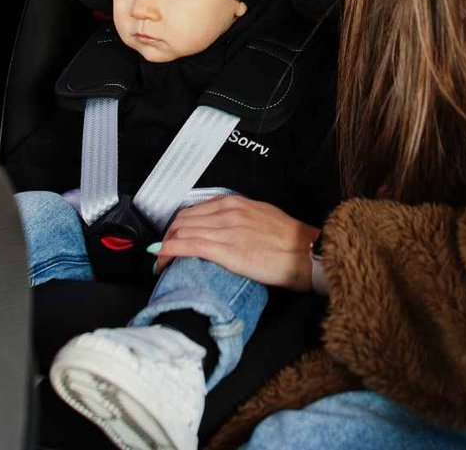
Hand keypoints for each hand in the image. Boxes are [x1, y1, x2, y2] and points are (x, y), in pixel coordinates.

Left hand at [151, 195, 318, 291]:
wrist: (304, 252)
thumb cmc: (287, 239)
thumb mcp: (261, 216)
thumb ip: (239, 217)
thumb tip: (223, 227)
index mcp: (234, 202)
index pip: (193, 210)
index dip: (178, 226)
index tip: (172, 238)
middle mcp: (226, 212)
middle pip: (182, 220)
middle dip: (167, 237)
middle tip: (163, 254)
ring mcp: (224, 229)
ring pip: (182, 232)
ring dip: (165, 247)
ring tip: (160, 262)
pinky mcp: (225, 250)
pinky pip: (188, 246)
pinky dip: (169, 252)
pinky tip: (161, 261)